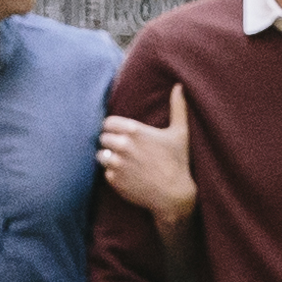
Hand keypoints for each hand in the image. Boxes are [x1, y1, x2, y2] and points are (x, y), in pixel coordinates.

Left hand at [97, 88, 195, 223]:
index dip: (113, 128)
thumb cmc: (178, 162)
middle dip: (110, 142)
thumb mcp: (180, 133)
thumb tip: (180, 86)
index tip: (120, 133)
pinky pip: (105, 173)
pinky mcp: (114, 181)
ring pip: (100, 155)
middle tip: (122, 148)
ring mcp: (117, 164)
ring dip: (108, 157)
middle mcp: (123, 146)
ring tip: (121, 161)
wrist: (174, 195)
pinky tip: (126, 175)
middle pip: (102, 138)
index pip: (108, 122)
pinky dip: (112, 174)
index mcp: (135, 131)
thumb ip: (178, 107)